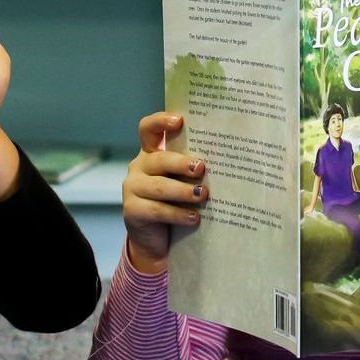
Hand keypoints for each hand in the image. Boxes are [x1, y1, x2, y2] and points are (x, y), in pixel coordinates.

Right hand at [121, 112, 206, 271]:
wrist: (155, 238)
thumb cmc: (175, 202)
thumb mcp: (182, 181)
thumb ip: (193, 169)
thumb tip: (228, 161)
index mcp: (150, 153)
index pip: (148, 129)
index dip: (161, 121)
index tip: (180, 121)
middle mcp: (138, 167)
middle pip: (158, 160)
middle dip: (181, 163)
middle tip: (202, 168)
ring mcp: (132, 189)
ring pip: (158, 187)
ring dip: (183, 191)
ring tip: (202, 195)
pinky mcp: (132, 211)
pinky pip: (156, 210)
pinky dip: (177, 214)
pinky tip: (193, 218)